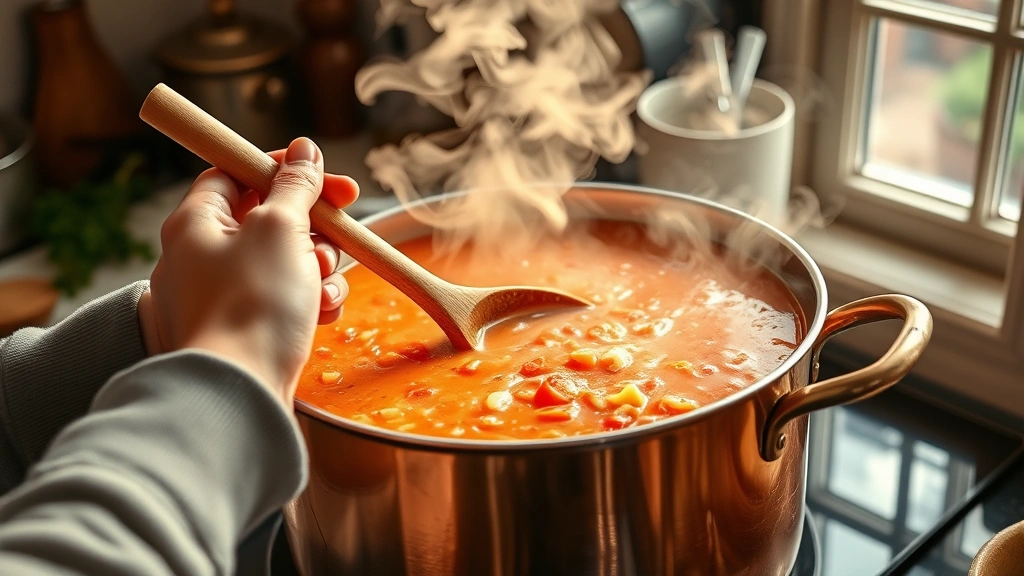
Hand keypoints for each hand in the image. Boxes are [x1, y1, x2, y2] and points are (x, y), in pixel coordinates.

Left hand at [137, 138, 359, 404]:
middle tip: (338, 232)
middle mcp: (202, 255)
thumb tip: (304, 151)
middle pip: (270, 217)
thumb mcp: (280, 228)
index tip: (326, 176)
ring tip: (319, 283)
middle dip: (312, 227)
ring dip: (317, 266)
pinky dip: (309, 300)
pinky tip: (318, 313)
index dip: (285, 169)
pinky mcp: (247, 329)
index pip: (238, 172)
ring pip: (286, 260)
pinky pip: (287, 298)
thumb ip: (296, 186)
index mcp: (196, 221)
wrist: (239, 390)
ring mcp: (224, 295)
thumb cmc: (252, 304)